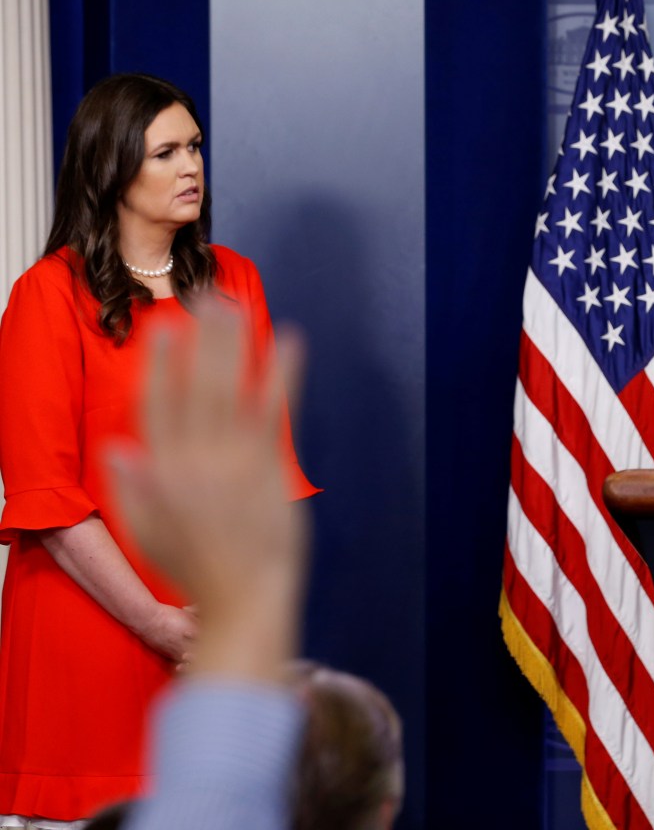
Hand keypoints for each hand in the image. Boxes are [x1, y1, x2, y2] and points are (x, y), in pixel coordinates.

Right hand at [107, 298, 309, 681]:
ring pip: (232, 389)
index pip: (156, 406)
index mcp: (161, 475)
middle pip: (197, 385)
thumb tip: (117, 449)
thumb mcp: (149, 535)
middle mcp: (194, 461)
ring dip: (235, 343)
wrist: (244, 602)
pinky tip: (290, 342)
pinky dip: (281, 374)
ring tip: (237, 305)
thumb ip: (132, 490)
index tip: (162, 329)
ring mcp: (234, 463)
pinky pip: (275, 411)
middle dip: (201, 338)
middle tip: (204, 297)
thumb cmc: (199, 573)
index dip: (159, 364)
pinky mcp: (269, 469)